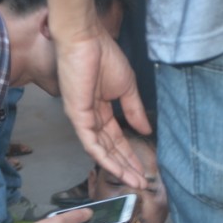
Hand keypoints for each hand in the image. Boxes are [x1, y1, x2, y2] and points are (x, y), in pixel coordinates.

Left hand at [54, 27, 151, 189]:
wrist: (86, 39)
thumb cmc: (103, 55)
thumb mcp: (126, 86)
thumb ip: (134, 110)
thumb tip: (145, 130)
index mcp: (101, 109)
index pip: (116, 138)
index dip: (129, 154)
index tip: (143, 169)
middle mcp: (90, 117)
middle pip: (110, 149)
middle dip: (126, 166)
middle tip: (141, 183)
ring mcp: (82, 118)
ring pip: (100, 150)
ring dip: (118, 167)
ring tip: (134, 181)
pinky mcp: (77, 116)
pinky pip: (90, 142)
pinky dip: (104, 157)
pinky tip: (117, 168)